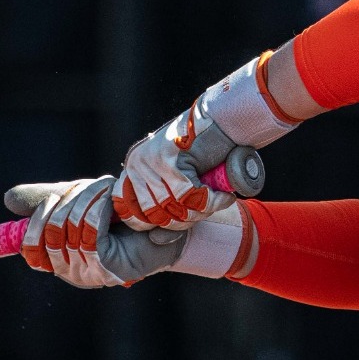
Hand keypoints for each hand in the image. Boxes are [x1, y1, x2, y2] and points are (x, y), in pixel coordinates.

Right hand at [4, 178, 252, 288]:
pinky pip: (89, 231)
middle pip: (49, 230)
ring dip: (88, 198)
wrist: (169, 223)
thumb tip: (8, 199)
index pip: (29, 245)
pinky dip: (98, 207)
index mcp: (59, 260)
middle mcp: (71, 272)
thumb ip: (47, 200)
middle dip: (70, 198)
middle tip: (96, 188)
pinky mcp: (109, 269)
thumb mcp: (81, 200)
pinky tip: (112, 201)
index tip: (55, 197)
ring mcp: (90, 274)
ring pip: (69, 227)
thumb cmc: (126, 213)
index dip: (38, 217)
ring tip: (109, 192)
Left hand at [116, 54, 297, 230]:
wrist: (224, 120)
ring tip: (217, 202)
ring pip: (175, 209)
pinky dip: (213, 202)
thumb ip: (167, 204)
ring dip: (201, 212)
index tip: (183, 219)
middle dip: (185, 221)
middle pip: (156, 216)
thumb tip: (157, 240)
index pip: (134, 214)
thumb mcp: (178, 178)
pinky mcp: (171, 161)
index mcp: (133, 168)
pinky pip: (193, 198)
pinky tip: (225, 197)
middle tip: (206, 210)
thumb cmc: (205, 150)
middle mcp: (136, 164)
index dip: (160, 225)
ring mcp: (151, 162)